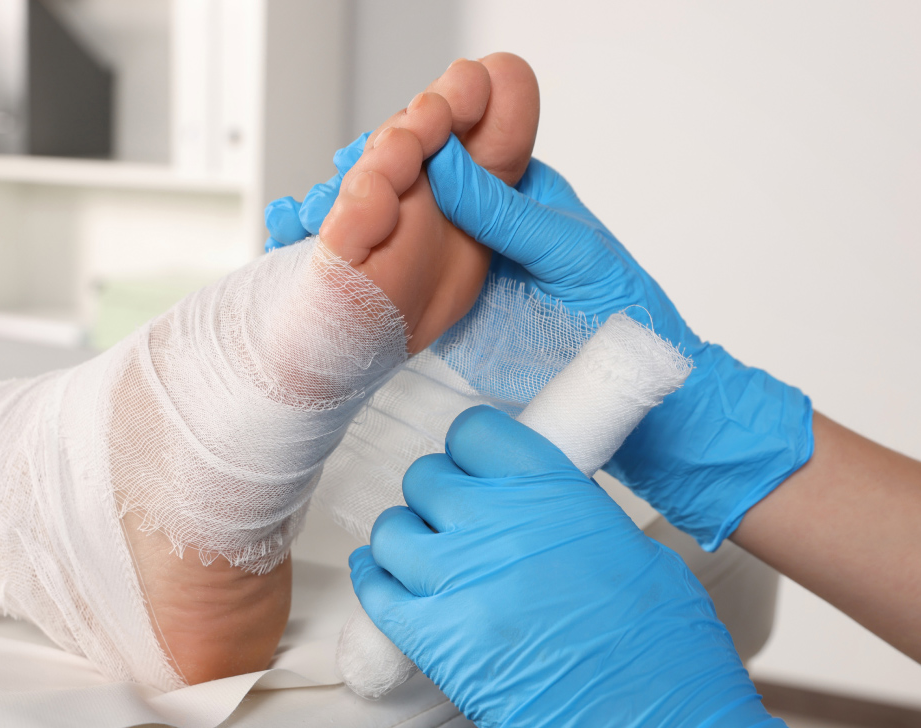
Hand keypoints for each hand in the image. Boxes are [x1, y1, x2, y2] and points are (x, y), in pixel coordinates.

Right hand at [274, 134, 812, 548]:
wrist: (621, 391)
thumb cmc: (616, 314)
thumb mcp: (565, 253)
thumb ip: (505, 211)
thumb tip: (446, 162)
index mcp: (514, 191)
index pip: (449, 148)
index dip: (407, 143)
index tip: (372, 152)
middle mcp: (475, 220)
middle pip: (406, 182)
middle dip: (360, 180)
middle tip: (320, 195)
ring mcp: (452, 263)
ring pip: (389, 224)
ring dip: (344, 217)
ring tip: (299, 222)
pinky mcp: (438, 305)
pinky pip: (391, 275)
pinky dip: (352, 266)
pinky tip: (312, 258)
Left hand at [350, 405, 858, 727]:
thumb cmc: (666, 648)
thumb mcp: (631, 548)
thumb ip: (568, 514)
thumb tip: (533, 506)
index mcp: (550, 491)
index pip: (474, 432)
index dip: (473, 450)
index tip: (480, 469)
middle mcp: (494, 525)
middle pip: (425, 478)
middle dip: (440, 495)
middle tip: (461, 521)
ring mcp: (457, 583)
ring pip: (392, 531)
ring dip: (408, 539)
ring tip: (431, 559)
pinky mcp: (434, 642)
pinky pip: (375, 591)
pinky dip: (378, 581)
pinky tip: (392, 582)